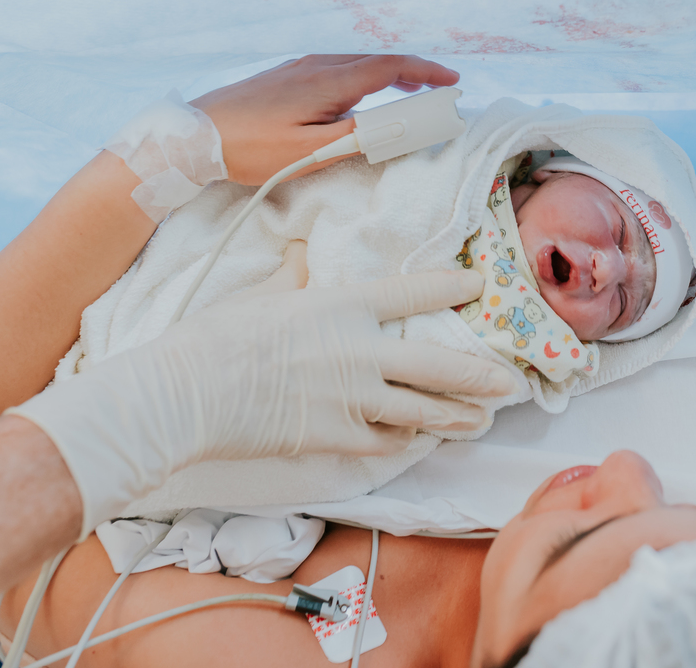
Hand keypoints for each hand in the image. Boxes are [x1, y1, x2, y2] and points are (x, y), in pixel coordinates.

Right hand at [9, 271, 510, 536]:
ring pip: (424, 411)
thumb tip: (303, 254)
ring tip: (482, 420)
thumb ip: (292, 278)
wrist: (186, 395)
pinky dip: (407, 441)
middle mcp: (360, 351)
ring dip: (458, 417)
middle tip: (510, 382)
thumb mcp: (258, 296)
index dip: (449, 286)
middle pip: (438, 366)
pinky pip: (386, 441)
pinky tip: (422, 441)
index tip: (477, 283)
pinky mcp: (336, 437)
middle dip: (480, 375)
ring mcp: (352, 398)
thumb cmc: (215, 337)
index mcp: (341, 306)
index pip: (412, 293)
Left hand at [191, 54, 459, 184]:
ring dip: (388, 74)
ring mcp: (298, 67)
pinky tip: (360, 94)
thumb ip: (354, 137)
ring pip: (355, 63)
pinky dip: (363, 77)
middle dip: (413, 73)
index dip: (426, 72)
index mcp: (328, 81)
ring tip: (409, 92)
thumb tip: (392, 126)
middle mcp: (316, 65)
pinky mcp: (284, 75)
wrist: (193, 135)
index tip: (452, 82)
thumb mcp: (308, 152)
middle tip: (438, 90)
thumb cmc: (249, 148)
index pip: (390, 68)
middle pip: (376, 61)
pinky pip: (336, 68)